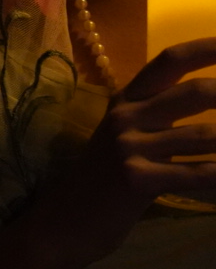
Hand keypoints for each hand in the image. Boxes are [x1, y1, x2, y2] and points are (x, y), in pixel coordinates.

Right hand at [36, 37, 215, 265]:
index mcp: (126, 99)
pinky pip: (198, 174)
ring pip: (206, 136)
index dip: (210, 49)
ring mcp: (129, 146)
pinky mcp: (136, 179)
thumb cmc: (104, 177)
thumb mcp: (124, 135)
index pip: (171, 60)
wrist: (67, 219)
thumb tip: (210, 98)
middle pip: (197, 92)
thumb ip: (159, 114)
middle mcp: (126, 115)